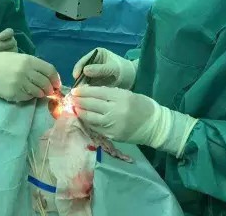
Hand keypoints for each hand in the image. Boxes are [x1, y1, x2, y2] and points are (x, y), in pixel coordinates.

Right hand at [0, 52, 60, 101]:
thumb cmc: (4, 62)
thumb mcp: (21, 58)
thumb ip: (35, 66)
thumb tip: (50, 79)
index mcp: (29, 60)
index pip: (50, 70)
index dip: (56, 78)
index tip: (57, 84)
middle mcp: (26, 71)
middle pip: (46, 83)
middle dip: (50, 89)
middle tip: (49, 91)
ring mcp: (19, 83)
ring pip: (38, 92)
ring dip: (40, 93)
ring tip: (37, 92)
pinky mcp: (13, 93)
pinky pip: (27, 97)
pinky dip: (30, 96)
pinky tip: (26, 93)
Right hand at [72, 48, 136, 88]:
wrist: (132, 79)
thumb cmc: (124, 69)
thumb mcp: (113, 68)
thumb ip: (100, 69)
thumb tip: (85, 70)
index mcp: (96, 54)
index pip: (83, 61)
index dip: (78, 68)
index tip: (76, 76)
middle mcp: (92, 62)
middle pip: (81, 71)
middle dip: (79, 80)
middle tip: (77, 89)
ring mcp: (93, 73)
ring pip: (83, 80)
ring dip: (82, 87)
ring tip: (81, 94)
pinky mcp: (95, 82)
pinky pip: (88, 86)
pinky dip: (87, 91)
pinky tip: (86, 96)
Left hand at [73, 86, 198, 156]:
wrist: (154, 125)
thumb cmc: (142, 106)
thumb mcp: (128, 94)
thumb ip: (110, 94)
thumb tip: (90, 93)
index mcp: (121, 97)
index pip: (98, 92)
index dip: (84, 91)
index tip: (75, 90)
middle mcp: (116, 110)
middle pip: (92, 104)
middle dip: (79, 101)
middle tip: (71, 98)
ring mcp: (113, 124)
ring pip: (90, 117)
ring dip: (80, 112)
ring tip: (75, 107)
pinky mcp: (112, 135)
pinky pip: (95, 127)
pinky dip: (88, 122)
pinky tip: (84, 118)